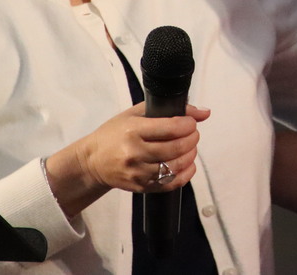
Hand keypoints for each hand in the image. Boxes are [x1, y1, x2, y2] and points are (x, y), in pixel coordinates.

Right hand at [47, 103, 210, 216]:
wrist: (92, 161)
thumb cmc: (114, 133)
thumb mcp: (135, 114)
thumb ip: (168, 109)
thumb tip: (204, 112)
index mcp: (133, 130)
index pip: (171, 128)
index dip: (189, 124)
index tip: (191, 122)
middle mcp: (135, 153)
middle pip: (176, 148)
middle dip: (192, 139)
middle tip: (193, 134)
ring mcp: (137, 173)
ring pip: (175, 167)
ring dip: (190, 156)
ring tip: (190, 148)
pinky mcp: (140, 187)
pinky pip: (170, 184)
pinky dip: (185, 174)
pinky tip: (188, 165)